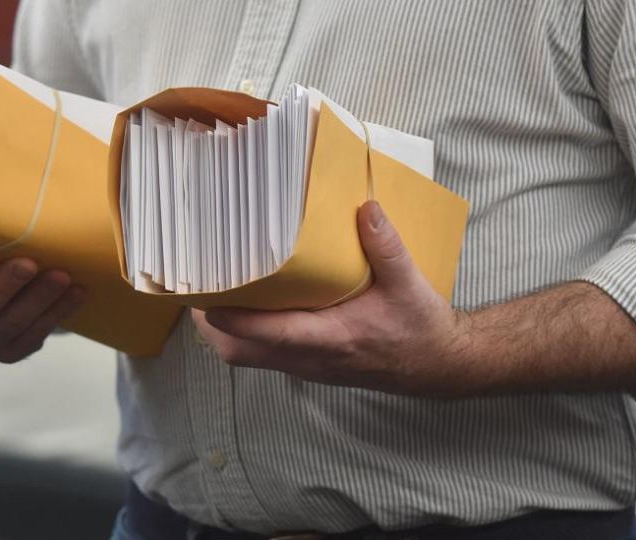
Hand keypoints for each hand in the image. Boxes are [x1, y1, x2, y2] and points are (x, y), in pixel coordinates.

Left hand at [193, 201, 474, 397]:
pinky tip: (251, 305)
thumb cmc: (420, 328)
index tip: (203, 296)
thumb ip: (386, 246)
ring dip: (225, 331)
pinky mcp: (310, 365)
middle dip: (211, 325)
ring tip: (214, 291)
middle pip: (240, 352)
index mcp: (329, 338)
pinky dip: (246, 334)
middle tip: (197, 287)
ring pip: (248, 356)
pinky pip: (264, 354)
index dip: (230, 317)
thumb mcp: (409, 283)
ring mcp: (307, 366)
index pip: (265, 333)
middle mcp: (309, 358)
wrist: (438, 365)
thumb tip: (365, 208)